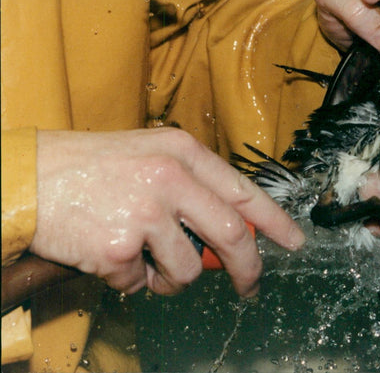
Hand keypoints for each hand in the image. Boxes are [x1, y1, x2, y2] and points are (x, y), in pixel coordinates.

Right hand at [31, 128, 304, 296]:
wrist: (27, 175)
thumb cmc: (89, 165)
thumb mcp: (149, 156)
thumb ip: (190, 186)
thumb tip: (225, 232)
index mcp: (183, 152)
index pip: (244, 191)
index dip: (274, 221)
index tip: (294, 241)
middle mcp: (171, 178)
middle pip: (232, 235)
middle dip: (246, 268)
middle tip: (249, 285)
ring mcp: (146, 213)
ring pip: (188, 269)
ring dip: (174, 279)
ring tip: (147, 264)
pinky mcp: (119, 247)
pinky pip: (141, 284)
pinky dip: (131, 282)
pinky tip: (109, 257)